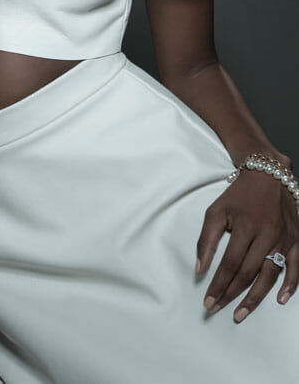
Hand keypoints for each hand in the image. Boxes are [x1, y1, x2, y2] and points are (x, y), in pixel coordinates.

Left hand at [196, 165, 298, 321]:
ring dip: (255, 297)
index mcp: (246, 226)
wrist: (268, 175)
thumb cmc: (238, 195)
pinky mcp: (296, 240)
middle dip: (231, 294)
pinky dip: (290, 285)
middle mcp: (267, 234)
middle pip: (248, 273)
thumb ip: (206, 239)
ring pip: (270, 275)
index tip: (208, 301)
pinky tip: (280, 300)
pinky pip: (296, 267)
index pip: (229, 264)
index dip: (218, 285)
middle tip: (218, 309)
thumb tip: (199, 269)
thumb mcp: (216, 210)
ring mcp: (284, 238)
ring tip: (241, 313)